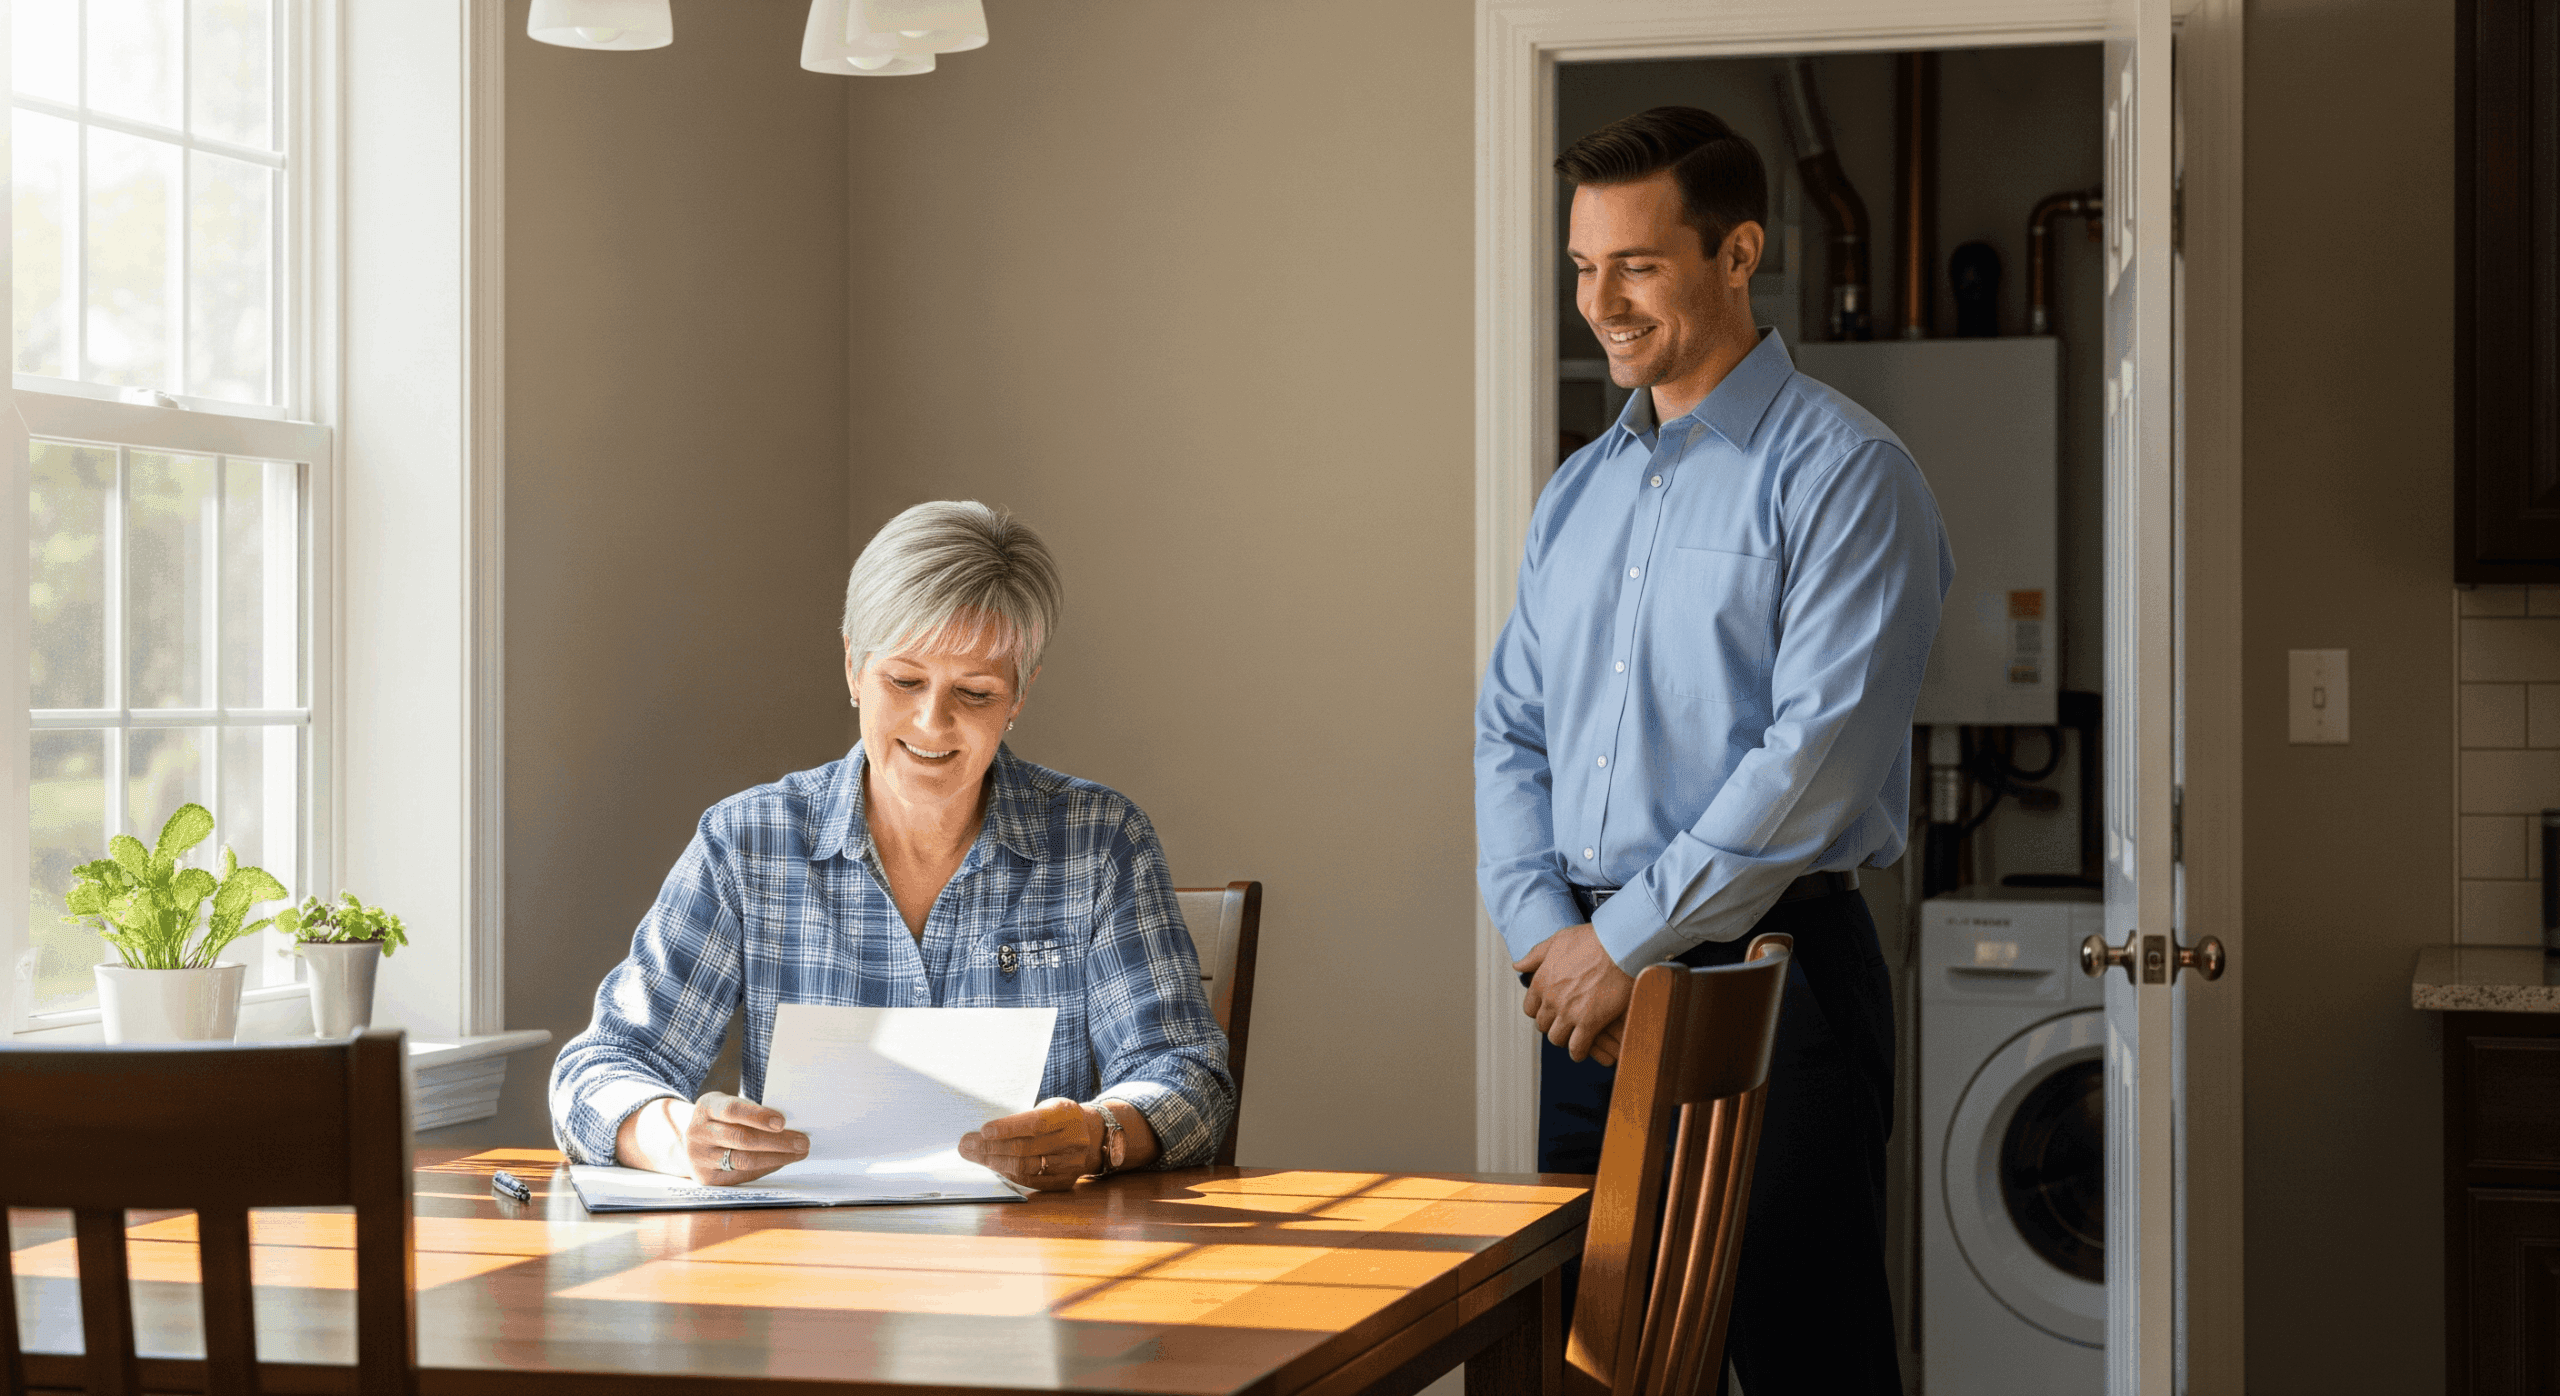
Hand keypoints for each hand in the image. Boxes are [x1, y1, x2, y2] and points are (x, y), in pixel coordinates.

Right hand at [614, 1091, 809, 1184]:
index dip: (758, 1116)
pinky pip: (741, 1175)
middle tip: (802, 1141)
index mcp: (706, 1107)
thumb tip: (790, 1123)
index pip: (732, 1110)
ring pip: (743, 1160)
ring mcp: (699, 1157)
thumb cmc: (720, 1119)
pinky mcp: (706, 1178)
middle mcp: (698, 1132)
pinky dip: (765, 1168)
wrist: (689, 1142)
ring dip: (776, 1157)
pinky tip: (781, 1161)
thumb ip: (750, 1111)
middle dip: (777, 1141)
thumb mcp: (727, 1105)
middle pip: (741, 1139)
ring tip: (798, 1153)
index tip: (782, 1121)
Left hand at [960, 1097, 1102, 1192]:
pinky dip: (1009, 1174)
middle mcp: (1073, 1140)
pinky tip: (995, 1167)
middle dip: (991, 1148)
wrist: (1091, 1136)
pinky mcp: (1065, 1181)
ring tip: (976, 1156)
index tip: (983, 1130)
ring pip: (1026, 1167)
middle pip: (1026, 1149)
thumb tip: (983, 1131)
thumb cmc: (1060, 1118)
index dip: (1007, 1128)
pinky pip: (1031, 1181)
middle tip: (968, 1145)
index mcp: (1067, 1115)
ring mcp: (1071, 1163)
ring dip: (995, 1163)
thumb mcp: (1048, 1107)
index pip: (1035, 1124)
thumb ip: (1022, 1118)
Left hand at [1514, 924, 1635, 1064]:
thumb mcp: (1558, 941)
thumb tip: (1518, 965)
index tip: (1552, 1011)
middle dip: (1553, 1025)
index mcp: (1542, 981)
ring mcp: (1569, 1013)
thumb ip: (1536, 955)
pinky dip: (1578, 1052)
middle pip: (1543, 1025)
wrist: (1619, 947)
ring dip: (1564, 1039)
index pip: (1530, 1008)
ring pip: (1557, 1038)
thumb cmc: (1592, 940)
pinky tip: (1582, 1050)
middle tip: (1566, 1024)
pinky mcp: (1589, 1023)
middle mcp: (1551, 999)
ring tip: (1574, 1037)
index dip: (1540, 1011)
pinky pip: (1577, 1047)